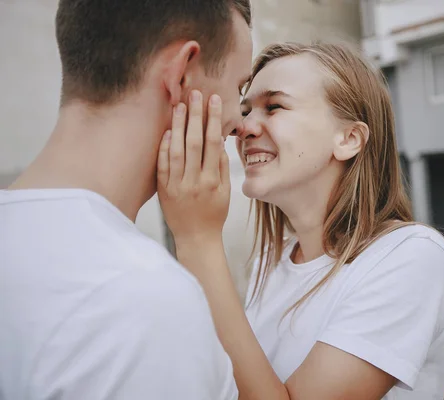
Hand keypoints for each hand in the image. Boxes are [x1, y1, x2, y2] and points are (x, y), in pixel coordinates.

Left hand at [157, 90, 229, 245]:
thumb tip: (220, 143)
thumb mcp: (226, 193)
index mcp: (213, 180)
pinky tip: (167, 131)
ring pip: (177, 150)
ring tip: (179, 106)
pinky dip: (164, 147)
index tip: (213, 100)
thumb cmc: (214, 215)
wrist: (196, 238)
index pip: (214, 143)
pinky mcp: (164, 190)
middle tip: (195, 94)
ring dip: (179, 126)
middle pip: (195, 142)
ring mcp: (177, 185)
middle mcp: (195, 181)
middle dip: (195, 115)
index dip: (213, 119)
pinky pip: (163, 165)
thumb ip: (223, 168)